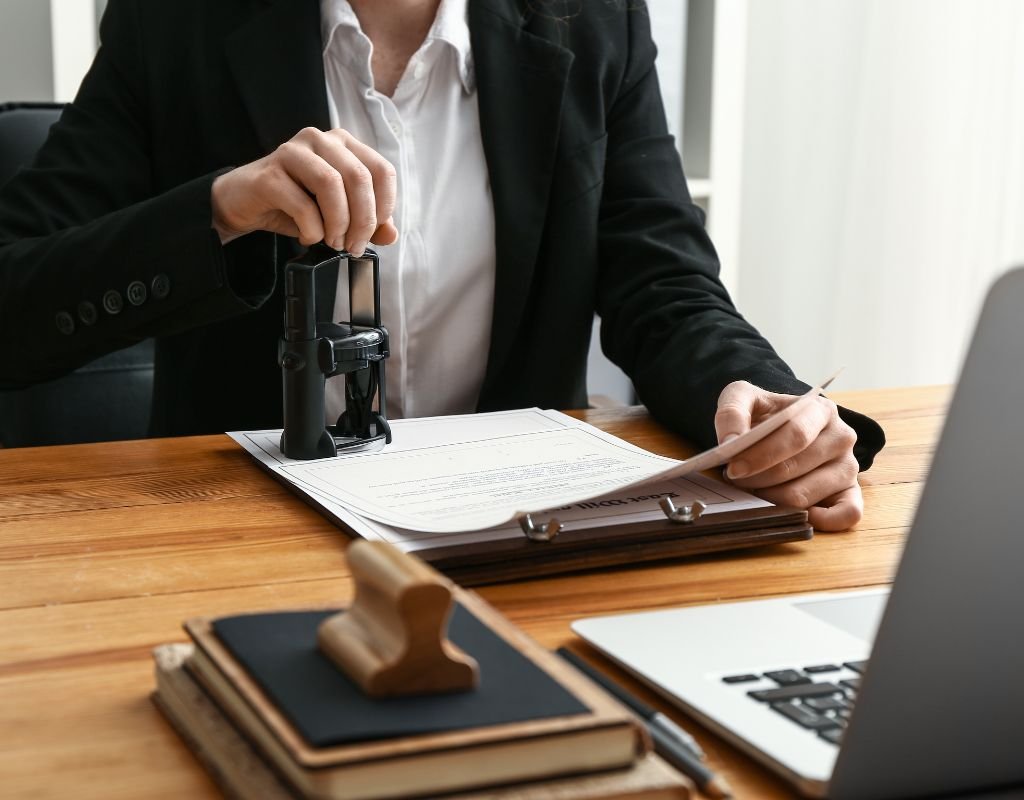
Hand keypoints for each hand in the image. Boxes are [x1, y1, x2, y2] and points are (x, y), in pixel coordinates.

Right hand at [210, 127, 398, 253]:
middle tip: (353, 246)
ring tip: (333, 242)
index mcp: (343, 144)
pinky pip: (303, 204)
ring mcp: (293, 152)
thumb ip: (368, 222)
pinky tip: (307, 236)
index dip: (384, 207)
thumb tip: (391, 234)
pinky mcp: (270, 173)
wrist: (245, 204)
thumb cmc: (294, 204)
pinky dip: (312, 230)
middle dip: (362, 221)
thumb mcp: (338, 214)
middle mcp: (320, 140)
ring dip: (338, 224)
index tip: (374, 232)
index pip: (382, 170)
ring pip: (332, 185)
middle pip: (359, 178)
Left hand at [714, 381, 861, 531]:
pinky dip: (820, 521)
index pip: (795, 436)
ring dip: (770, 498)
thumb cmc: (764, 415)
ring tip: (753, 488)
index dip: (762, 455)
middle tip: (736, 479)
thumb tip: (730, 441)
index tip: (734, 468)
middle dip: (758, 478)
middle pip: (796, 468)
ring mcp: (848, 467)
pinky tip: (788, 513)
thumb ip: (732, 412)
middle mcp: (841, 437)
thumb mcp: (742, 397)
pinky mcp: (850, 493)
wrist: (778, 427)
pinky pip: (848, 514)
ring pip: (805, 495)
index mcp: (820, 410)